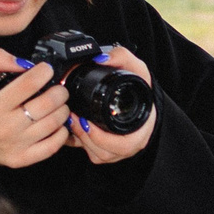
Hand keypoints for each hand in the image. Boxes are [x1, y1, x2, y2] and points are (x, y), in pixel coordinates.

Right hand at [0, 51, 70, 167]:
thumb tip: (25, 63)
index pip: (27, 85)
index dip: (43, 73)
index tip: (46, 69)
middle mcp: (5, 127)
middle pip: (47, 105)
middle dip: (59, 92)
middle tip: (58, 89)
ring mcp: (15, 145)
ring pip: (54, 124)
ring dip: (62, 110)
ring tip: (58, 105)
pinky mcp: (22, 158)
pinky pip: (53, 145)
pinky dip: (62, 132)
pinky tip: (57, 124)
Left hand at [66, 44, 157, 162]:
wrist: (141, 98)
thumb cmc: (140, 87)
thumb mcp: (136, 68)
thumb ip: (121, 57)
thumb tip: (100, 58)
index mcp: (142, 127)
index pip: (125, 144)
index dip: (102, 137)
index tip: (86, 121)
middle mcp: (133, 143)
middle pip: (107, 154)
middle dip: (86, 139)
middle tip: (73, 120)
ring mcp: (120, 149)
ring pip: (98, 156)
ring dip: (82, 141)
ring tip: (72, 122)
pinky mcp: (109, 150)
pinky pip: (93, 155)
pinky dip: (81, 144)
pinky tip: (74, 129)